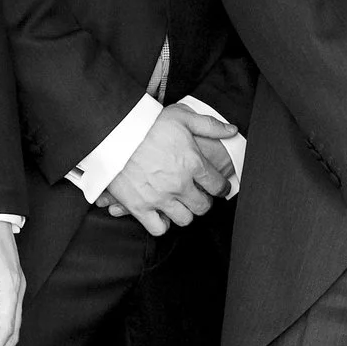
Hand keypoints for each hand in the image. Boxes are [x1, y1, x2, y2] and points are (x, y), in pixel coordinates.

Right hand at [101, 103, 237, 235]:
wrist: (114, 131)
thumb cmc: (148, 123)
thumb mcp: (183, 116)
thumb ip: (210, 125)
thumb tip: (232, 130)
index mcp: (193, 163)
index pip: (217, 185)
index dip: (221, 187)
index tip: (218, 187)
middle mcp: (179, 184)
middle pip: (203, 206)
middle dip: (203, 201)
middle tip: (198, 195)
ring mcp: (160, 197)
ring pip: (184, 219)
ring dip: (185, 212)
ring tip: (180, 203)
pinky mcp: (139, 207)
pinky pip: (158, 228)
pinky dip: (162, 224)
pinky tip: (161, 213)